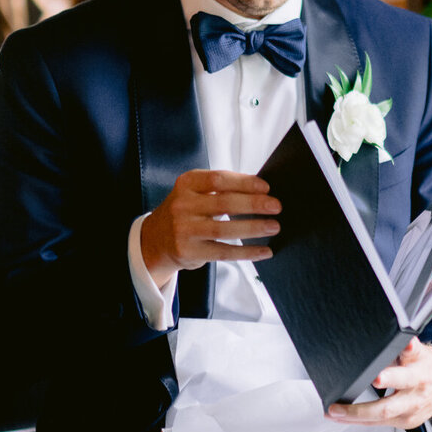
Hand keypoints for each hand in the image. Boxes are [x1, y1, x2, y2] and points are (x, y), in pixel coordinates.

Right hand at [139, 169, 280, 289]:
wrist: (155, 239)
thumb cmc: (187, 211)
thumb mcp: (195, 192)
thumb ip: (221, 188)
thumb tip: (262, 191)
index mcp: (186, 184)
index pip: (218, 179)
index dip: (244, 182)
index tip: (266, 187)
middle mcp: (182, 205)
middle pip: (224, 203)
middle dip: (254, 204)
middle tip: (276, 206)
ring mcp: (183, 230)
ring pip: (224, 229)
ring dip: (253, 228)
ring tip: (274, 226)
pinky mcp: (188, 252)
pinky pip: (223, 252)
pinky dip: (247, 252)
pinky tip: (264, 250)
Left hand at [326, 337, 431, 431]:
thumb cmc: (430, 366)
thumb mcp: (421, 352)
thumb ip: (406, 347)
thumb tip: (397, 333)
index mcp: (419, 374)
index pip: (404, 375)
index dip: (391, 376)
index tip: (376, 377)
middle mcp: (414, 397)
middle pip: (387, 407)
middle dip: (360, 409)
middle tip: (338, 407)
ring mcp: (409, 413)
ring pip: (380, 419)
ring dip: (353, 417)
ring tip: (333, 413)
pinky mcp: (406, 423)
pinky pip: (380, 424)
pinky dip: (360, 420)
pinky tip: (344, 418)